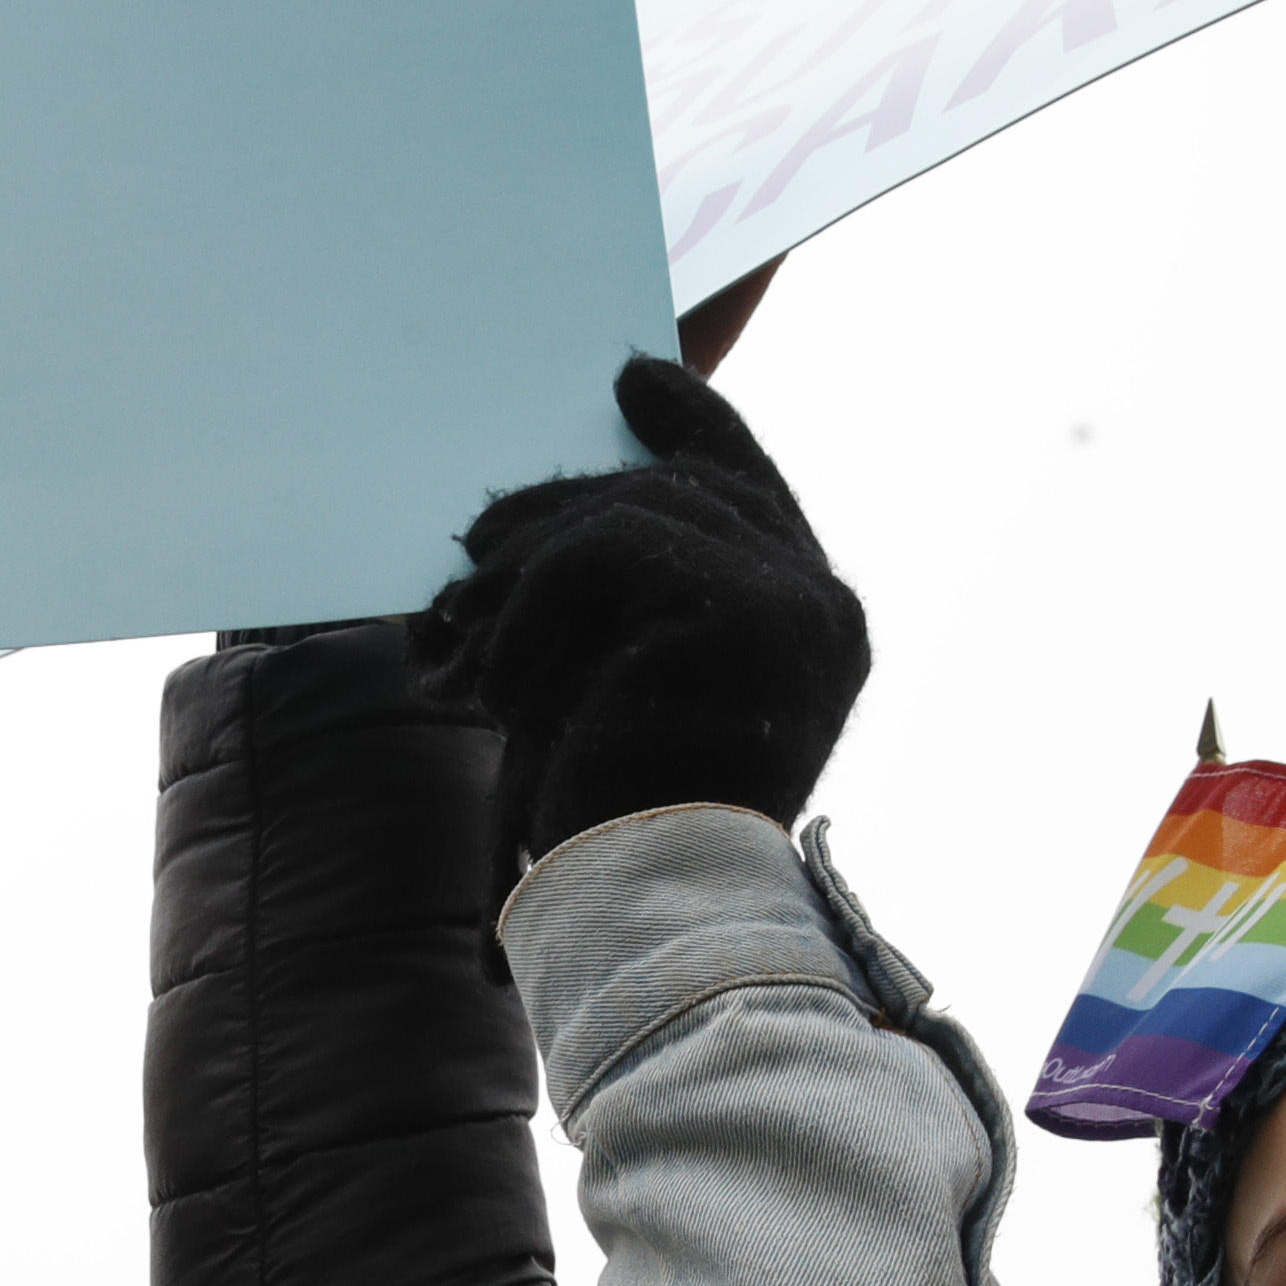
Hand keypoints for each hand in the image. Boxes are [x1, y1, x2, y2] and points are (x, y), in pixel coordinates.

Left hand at [412, 355, 868, 898]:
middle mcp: (822, 607)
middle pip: (679, 489)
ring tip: (464, 645)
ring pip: (630, 512)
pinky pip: (603, 550)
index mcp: (812, 627)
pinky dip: (528, 606)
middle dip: (558, 510)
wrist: (647, 909)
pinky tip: (497, 680)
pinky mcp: (741, 610)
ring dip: (525, 575)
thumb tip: (524, 526)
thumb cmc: (618, 824)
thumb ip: (611, 605)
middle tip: (467, 550)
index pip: (751, 483)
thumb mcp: (612, 692)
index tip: (633, 377)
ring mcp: (794, 603)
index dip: (694, 422)